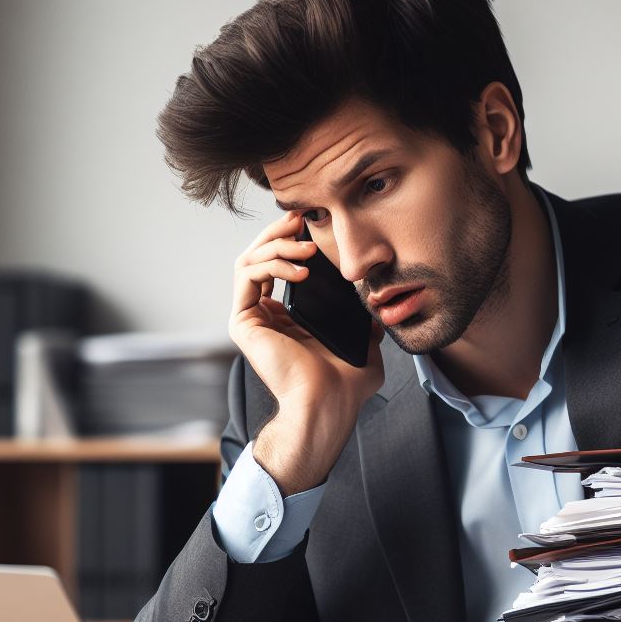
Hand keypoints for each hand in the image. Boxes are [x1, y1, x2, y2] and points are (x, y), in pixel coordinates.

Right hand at [229, 211, 383, 492]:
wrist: (328, 403)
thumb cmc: (346, 385)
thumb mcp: (366, 346)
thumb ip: (367, 326)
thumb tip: (377, 309)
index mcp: (289, 321)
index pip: (282, 269)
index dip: (294, 243)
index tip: (314, 226)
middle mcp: (266, 317)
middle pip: (261, 257)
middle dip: (281, 233)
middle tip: (302, 219)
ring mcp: (252, 319)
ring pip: (251, 260)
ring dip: (278, 245)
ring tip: (307, 246)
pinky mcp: (243, 321)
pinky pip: (248, 274)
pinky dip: (272, 263)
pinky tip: (299, 268)